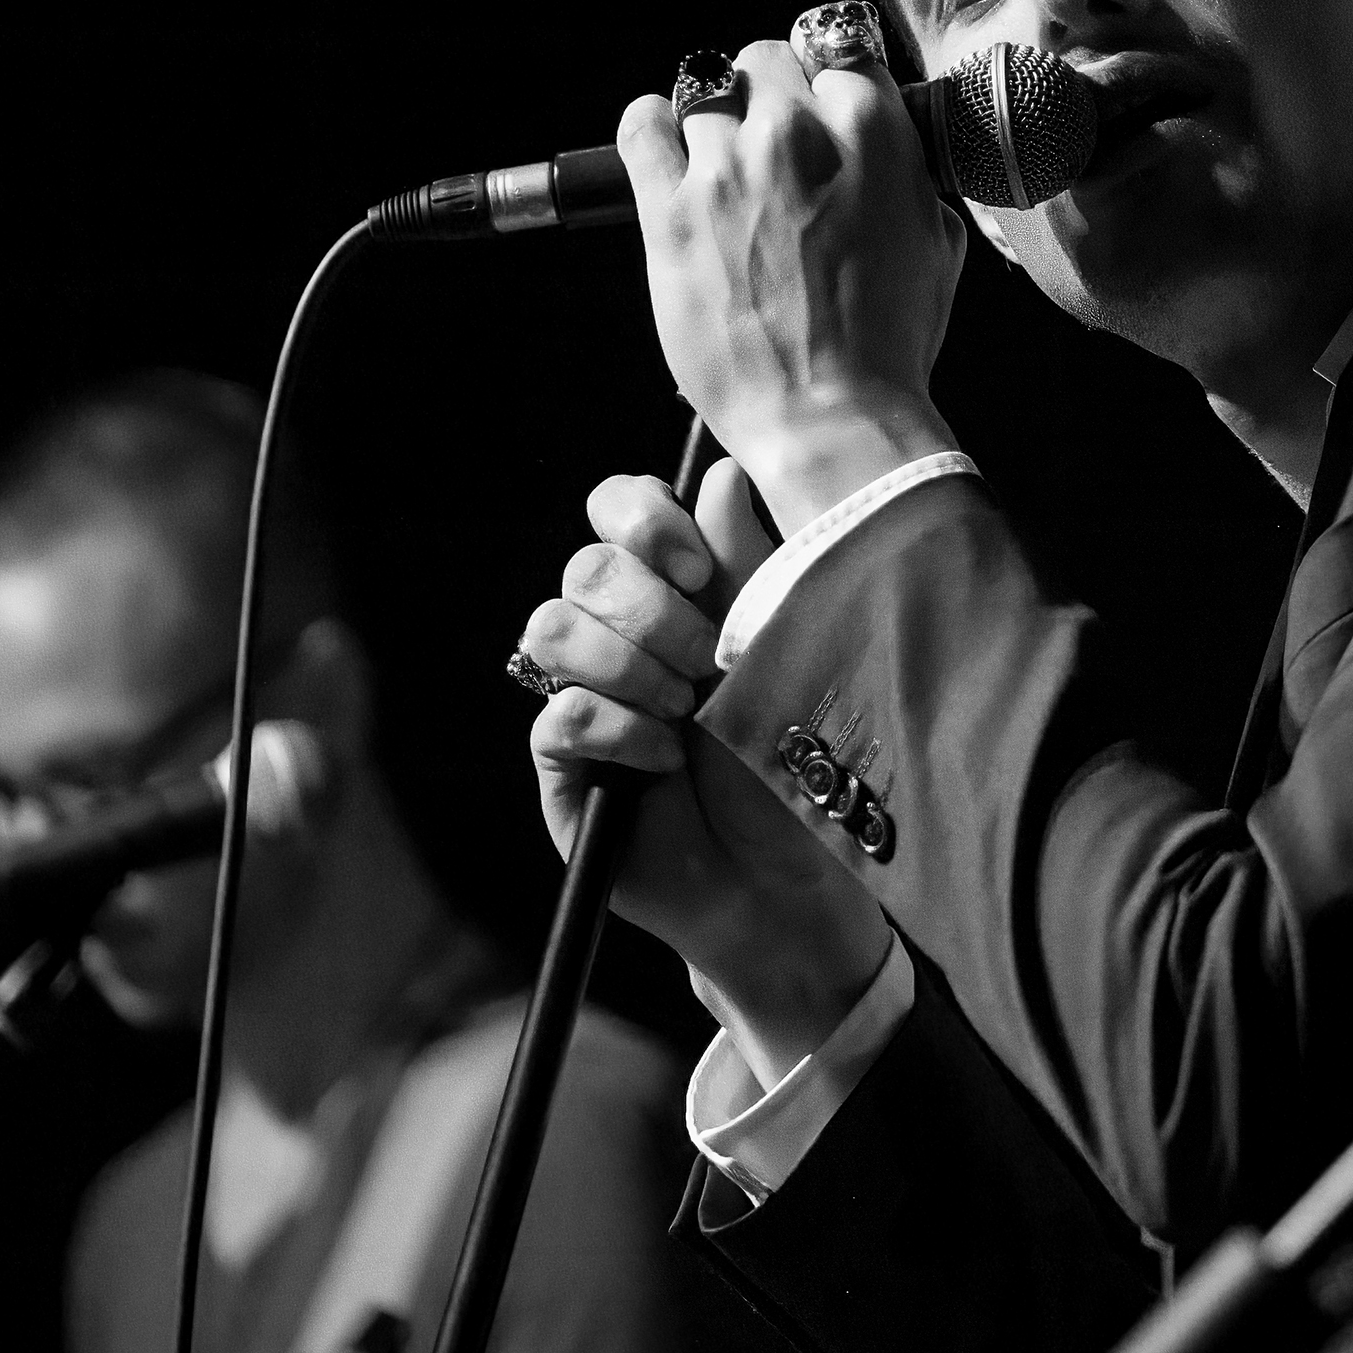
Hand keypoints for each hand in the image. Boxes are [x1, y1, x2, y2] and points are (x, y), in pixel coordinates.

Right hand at [522, 460, 893, 1076]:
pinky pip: (557, 713)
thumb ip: (753, 562)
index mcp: (676, 590)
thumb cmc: (800, 762)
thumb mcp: (790, 648)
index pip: (618, 508)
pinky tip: (664, 760)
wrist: (790, 879)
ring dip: (628, 664)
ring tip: (687, 712)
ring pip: (552, 627)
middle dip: (651, 608)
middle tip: (710, 661)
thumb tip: (720, 473)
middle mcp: (621, 634)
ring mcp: (585, 694)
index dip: (642, 518)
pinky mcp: (563, 763)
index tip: (696, 564)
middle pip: (585, 565)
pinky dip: (617, 730)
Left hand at [620, 36, 970, 533]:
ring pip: (704, 87)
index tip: (818, 106)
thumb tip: (888, 142)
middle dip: (769, 96)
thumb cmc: (889, 342)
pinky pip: (641, 125)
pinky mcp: (670, 211)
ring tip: (723, 164)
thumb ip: (908, 172)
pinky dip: (651, 126)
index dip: (826, 80)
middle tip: (772, 148)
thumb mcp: (937, 241)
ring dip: (715, 120)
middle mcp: (796, 135)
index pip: (838, 47)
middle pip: (764, 59)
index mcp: (873, 132)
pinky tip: (667, 148)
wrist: (828, 415)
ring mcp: (727, 169)